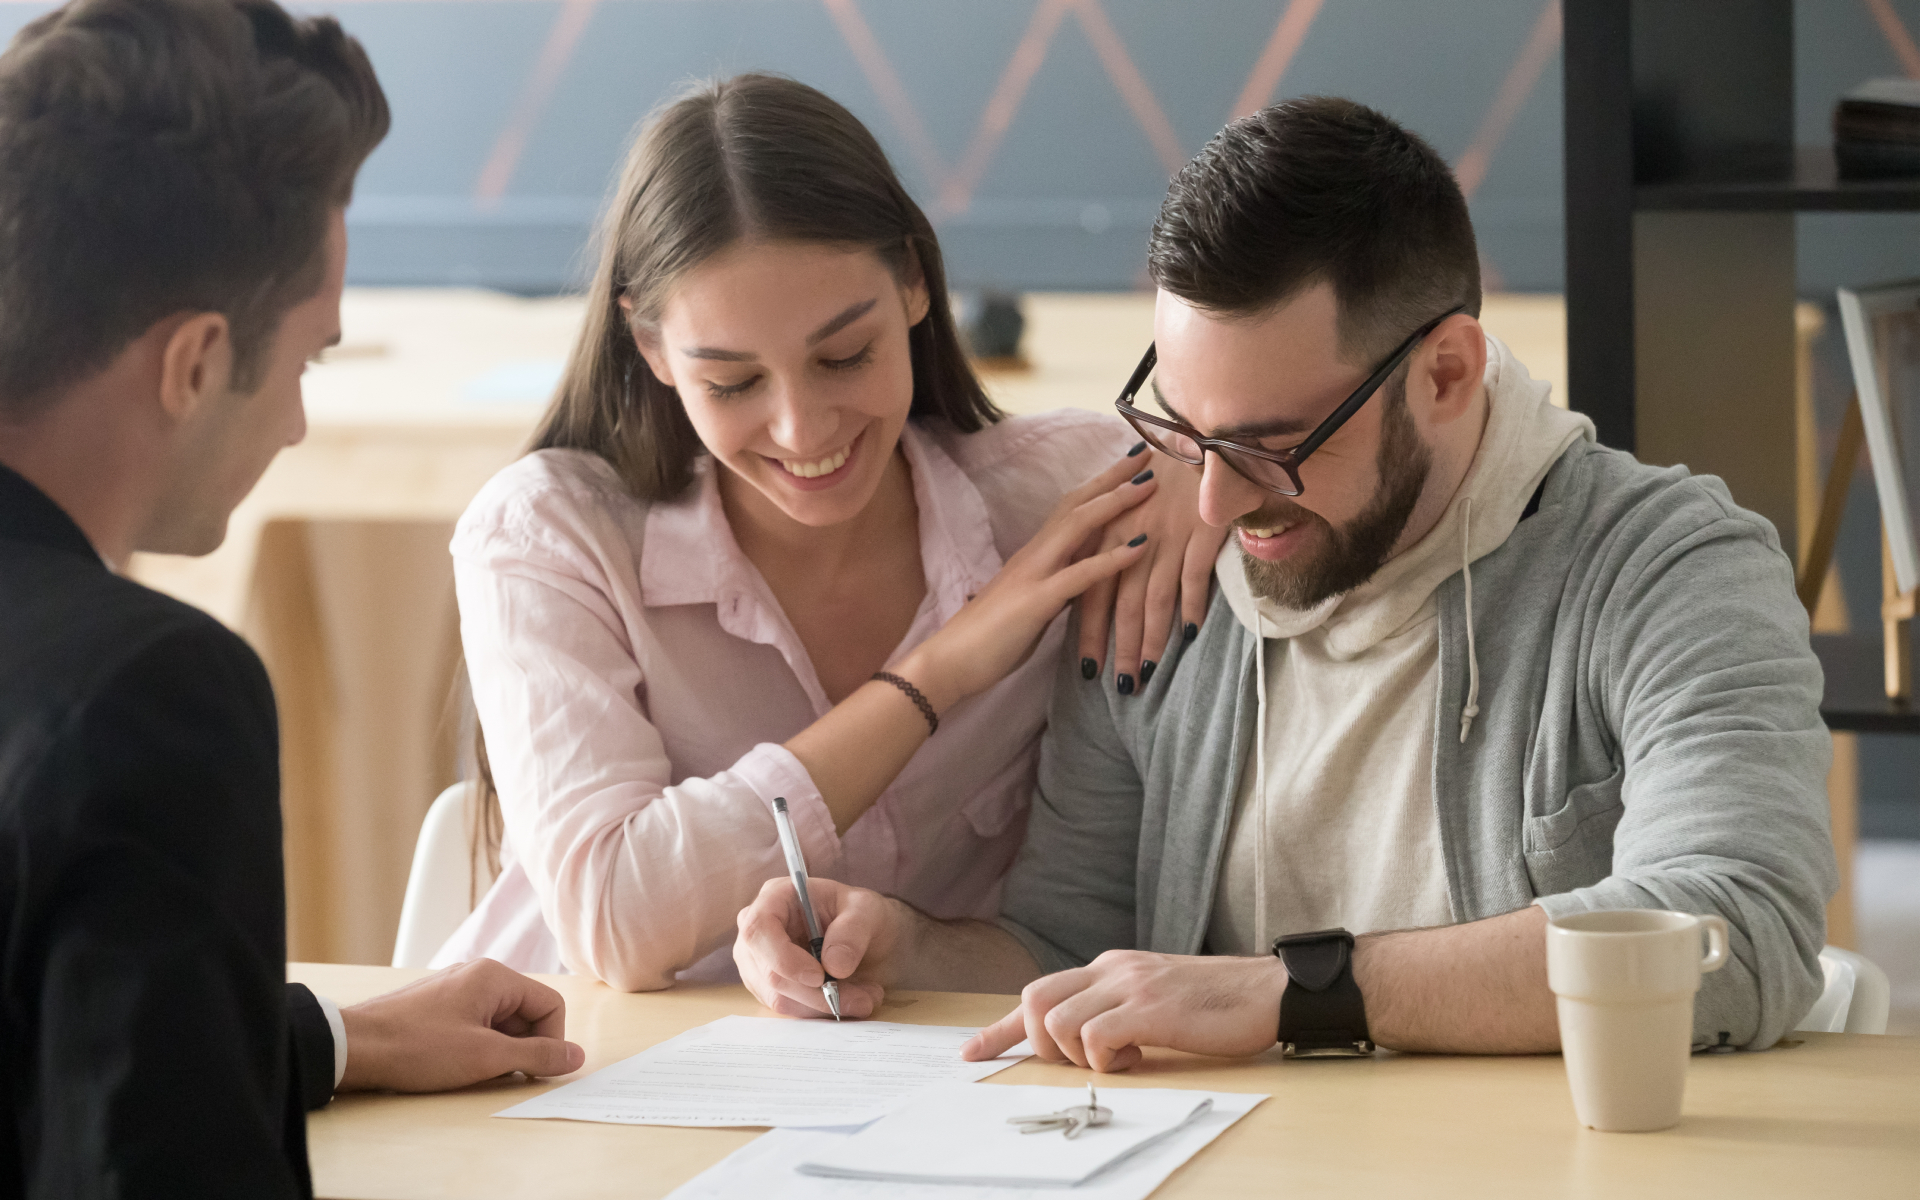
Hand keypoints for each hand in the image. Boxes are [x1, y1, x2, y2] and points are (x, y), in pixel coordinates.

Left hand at [337, 958, 584, 1091]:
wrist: (354, 1047)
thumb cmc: (418, 1048)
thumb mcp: (486, 1058)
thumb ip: (537, 1055)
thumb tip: (576, 1056)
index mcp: (495, 977)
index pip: (550, 1005)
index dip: (551, 1041)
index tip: (534, 1070)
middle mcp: (478, 975)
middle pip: (525, 1013)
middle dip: (521, 1048)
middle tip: (499, 1074)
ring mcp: (455, 989)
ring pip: (499, 1022)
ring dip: (497, 1051)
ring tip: (472, 1071)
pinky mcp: (437, 1006)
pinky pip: (475, 1024)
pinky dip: (476, 1047)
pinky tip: (455, 1066)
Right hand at [733, 875, 904, 1018]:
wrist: (864, 935)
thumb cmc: (858, 913)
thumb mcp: (867, 910)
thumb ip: (852, 932)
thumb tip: (834, 966)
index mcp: (774, 898)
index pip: (758, 929)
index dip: (784, 958)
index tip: (820, 977)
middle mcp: (757, 931)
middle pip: (771, 973)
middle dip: (818, 993)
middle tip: (863, 999)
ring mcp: (758, 962)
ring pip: (780, 998)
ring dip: (825, 1005)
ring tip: (865, 997)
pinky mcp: (767, 988)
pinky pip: (789, 1009)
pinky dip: (821, 1012)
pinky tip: (850, 1000)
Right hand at [898, 453, 1157, 708]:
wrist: (949, 662)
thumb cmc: (987, 639)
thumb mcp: (1031, 604)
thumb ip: (1056, 587)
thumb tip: (1081, 582)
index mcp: (1034, 555)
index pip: (1071, 508)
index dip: (1101, 484)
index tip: (1131, 465)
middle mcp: (1035, 554)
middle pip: (1077, 503)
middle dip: (1114, 477)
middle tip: (1149, 453)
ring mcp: (1034, 574)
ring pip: (1078, 525)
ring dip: (1117, 502)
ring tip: (1151, 484)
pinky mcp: (1037, 602)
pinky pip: (1080, 575)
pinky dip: (1113, 558)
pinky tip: (1142, 547)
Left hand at [960, 950, 1285, 1072]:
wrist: (1268, 990)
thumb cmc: (1216, 1003)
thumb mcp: (1153, 997)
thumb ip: (1116, 1008)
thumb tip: (1082, 1042)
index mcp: (1109, 966)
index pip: (1039, 991)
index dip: (999, 1028)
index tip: (971, 1052)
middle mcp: (1111, 969)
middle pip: (1033, 1000)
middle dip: (1038, 1044)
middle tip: (1078, 1061)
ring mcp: (1129, 986)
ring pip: (1057, 1021)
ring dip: (1077, 1055)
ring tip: (1120, 1058)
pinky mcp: (1151, 1009)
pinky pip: (1096, 1037)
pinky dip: (1105, 1059)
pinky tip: (1137, 1057)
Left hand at [1075, 447, 1224, 693]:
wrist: (1200, 438)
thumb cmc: (1166, 476)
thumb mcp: (1130, 509)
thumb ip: (1117, 545)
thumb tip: (1108, 586)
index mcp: (1109, 533)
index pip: (1093, 591)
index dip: (1090, 632)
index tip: (1088, 668)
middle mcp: (1133, 538)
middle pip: (1121, 603)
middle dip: (1119, 648)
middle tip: (1119, 687)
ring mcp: (1166, 536)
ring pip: (1153, 598)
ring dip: (1151, 639)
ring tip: (1148, 673)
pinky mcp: (1199, 532)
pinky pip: (1193, 576)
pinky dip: (1192, 606)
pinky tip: (1190, 635)